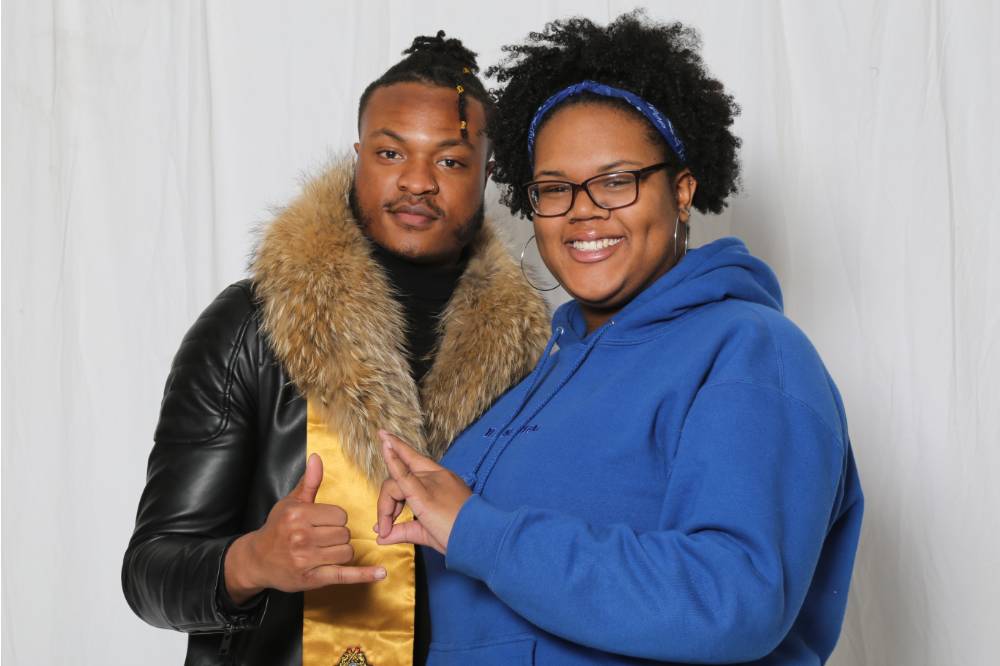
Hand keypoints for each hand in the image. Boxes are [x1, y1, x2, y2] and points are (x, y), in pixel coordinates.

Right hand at [224, 453, 385, 603]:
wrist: (256, 560)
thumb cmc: (276, 528)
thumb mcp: (290, 503)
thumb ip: (309, 482)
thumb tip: (317, 457)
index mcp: (298, 515)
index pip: (340, 515)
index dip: (335, 519)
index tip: (323, 523)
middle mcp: (301, 537)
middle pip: (345, 534)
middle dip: (338, 535)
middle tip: (322, 538)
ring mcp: (306, 560)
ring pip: (346, 552)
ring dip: (341, 552)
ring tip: (324, 551)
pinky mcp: (311, 579)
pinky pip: (344, 575)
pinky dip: (364, 575)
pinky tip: (380, 573)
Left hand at [374, 431, 471, 555]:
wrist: (477, 538)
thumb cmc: (459, 535)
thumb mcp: (427, 532)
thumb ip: (404, 530)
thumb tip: (382, 536)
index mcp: (441, 480)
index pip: (415, 461)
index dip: (400, 448)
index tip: (385, 436)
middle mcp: (435, 476)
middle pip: (399, 474)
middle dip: (386, 499)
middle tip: (384, 524)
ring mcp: (430, 481)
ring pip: (394, 482)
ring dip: (384, 507)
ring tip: (385, 528)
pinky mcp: (423, 492)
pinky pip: (402, 474)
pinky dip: (392, 460)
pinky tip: (385, 445)